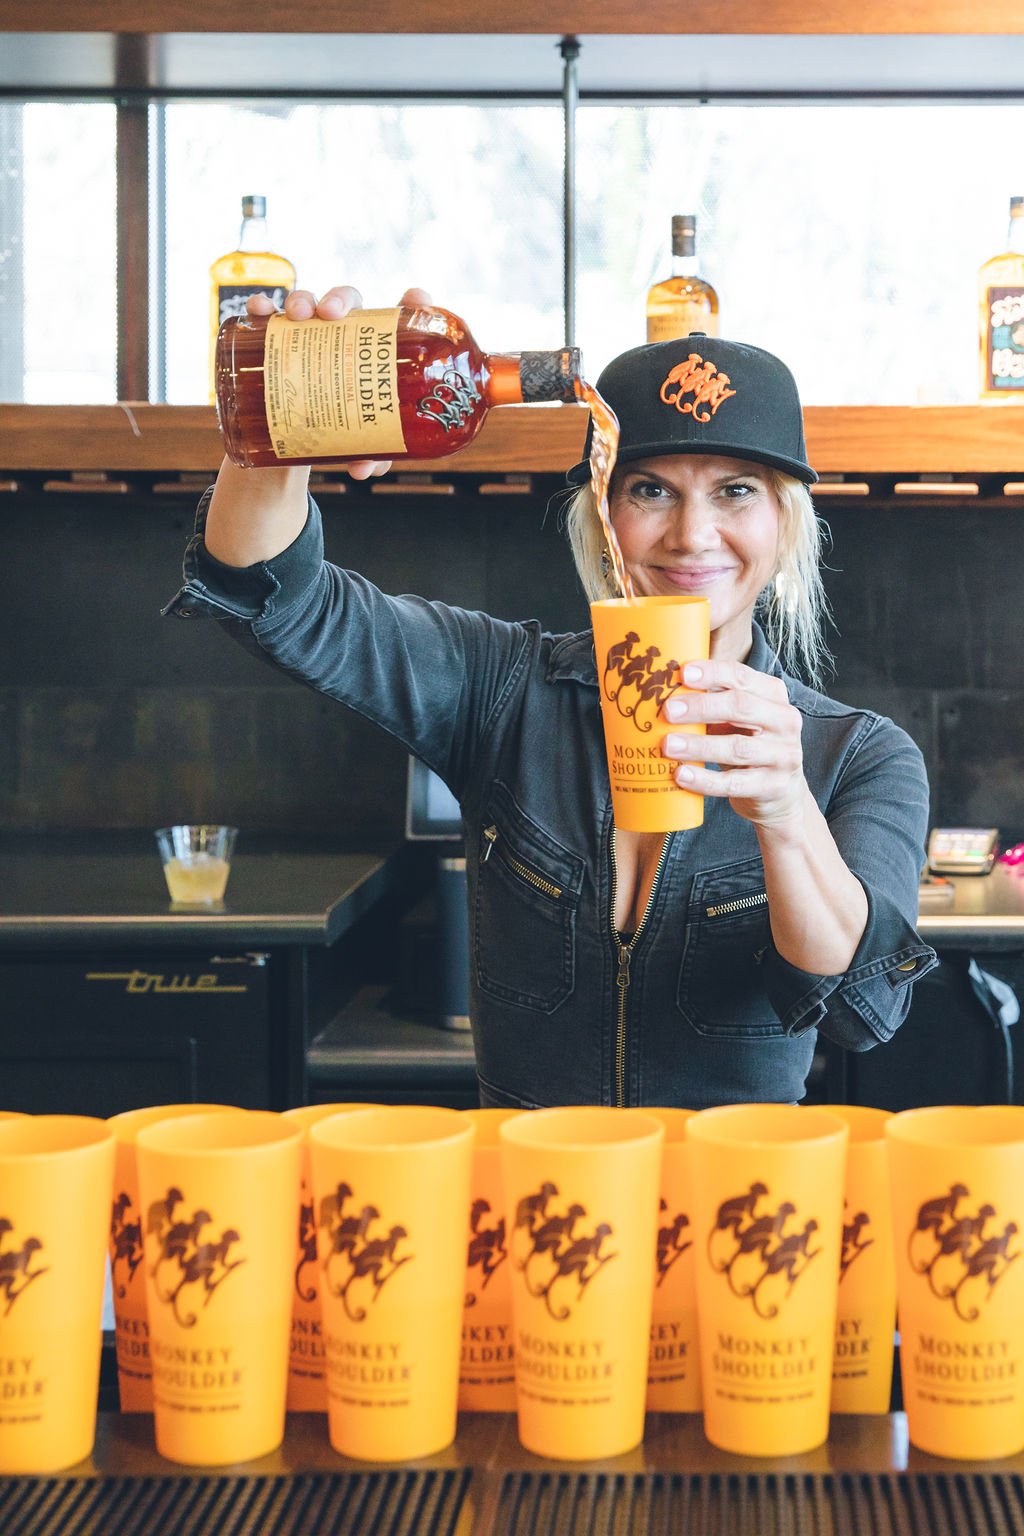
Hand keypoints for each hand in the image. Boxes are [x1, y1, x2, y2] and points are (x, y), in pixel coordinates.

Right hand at [245, 283, 432, 479]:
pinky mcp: (276, 345)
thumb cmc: (343, 435)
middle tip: (333, 316)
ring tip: (297, 316)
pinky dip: (262, 309)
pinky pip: (267, 319)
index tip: (415, 298)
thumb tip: (363, 469)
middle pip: (347, 302)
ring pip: (308, 304)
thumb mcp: (363, 446)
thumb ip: (372, 455)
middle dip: (340, 299)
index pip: (396, 318)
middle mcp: (342, 336)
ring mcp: (308, 337)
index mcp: (373, 352)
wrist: (297, 444)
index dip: (412, 302)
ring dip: (302, 299)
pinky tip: (261, 311)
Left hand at [661, 659, 806, 829]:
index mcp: (773, 695)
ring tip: (668, 745)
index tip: (682, 673)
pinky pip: (734, 783)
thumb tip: (663, 686)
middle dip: (701, 707)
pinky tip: (681, 775)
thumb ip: (710, 700)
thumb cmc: (746, 743)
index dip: (712, 673)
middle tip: (668, 710)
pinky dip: (705, 780)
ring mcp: (783, 755)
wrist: (778, 792)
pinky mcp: (773, 786)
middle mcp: (784, 721)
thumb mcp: (734, 718)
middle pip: (741, 707)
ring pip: (737, 748)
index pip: (742, 677)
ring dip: (698, 746)